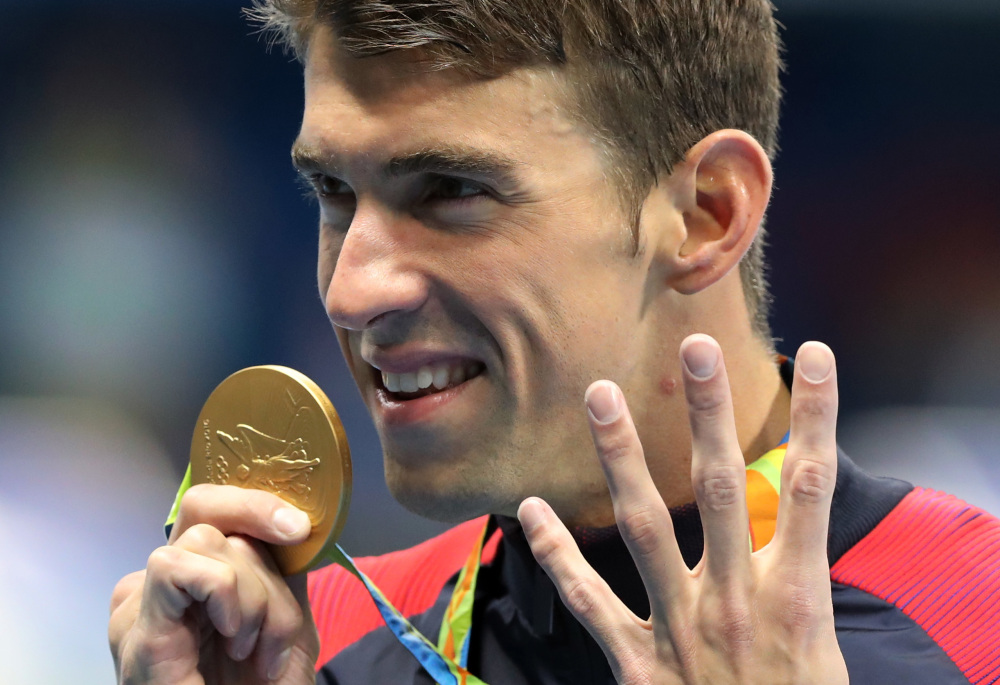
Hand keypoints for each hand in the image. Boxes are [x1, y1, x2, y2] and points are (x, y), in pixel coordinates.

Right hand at [109, 484, 319, 684]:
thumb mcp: (287, 620)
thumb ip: (281, 569)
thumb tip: (292, 519)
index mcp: (192, 580)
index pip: (209, 507)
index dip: (254, 502)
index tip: (298, 526)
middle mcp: (158, 587)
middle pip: (209, 516)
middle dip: (261, 555)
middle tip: (279, 608)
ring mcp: (140, 607)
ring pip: (207, 542)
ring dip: (256, 595)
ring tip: (255, 649)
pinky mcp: (135, 631)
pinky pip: (176, 567)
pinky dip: (222, 592)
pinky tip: (233, 636)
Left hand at [517, 334, 848, 684]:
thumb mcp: (819, 646)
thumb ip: (798, 577)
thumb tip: (788, 515)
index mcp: (793, 594)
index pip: (810, 486)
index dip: (817, 416)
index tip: (814, 356)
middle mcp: (734, 598)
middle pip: (722, 487)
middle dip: (711, 414)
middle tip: (696, 347)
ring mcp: (679, 626)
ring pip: (645, 525)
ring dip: (620, 457)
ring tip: (599, 395)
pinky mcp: (638, 662)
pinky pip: (589, 601)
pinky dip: (559, 554)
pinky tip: (531, 509)